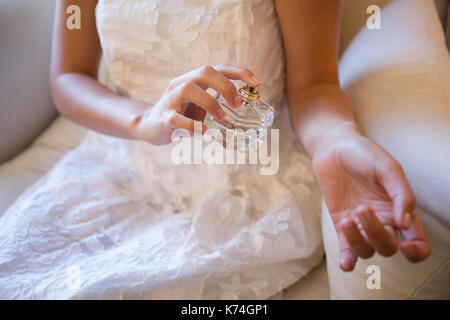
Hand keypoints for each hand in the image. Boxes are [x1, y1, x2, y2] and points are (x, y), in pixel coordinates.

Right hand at [132, 63, 260, 144]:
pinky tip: (202, 131)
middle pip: (204, 72)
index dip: (240, 72)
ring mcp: (171, 99)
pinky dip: (191, 125)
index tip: (257, 82)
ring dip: (210, 103)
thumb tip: (247, 115)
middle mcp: (182, 84)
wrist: (149, 126)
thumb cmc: (181, 115)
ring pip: (188, 88)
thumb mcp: (201, 106)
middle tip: (238, 105)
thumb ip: (219, 105)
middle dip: (225, 85)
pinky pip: (176, 118)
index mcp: (194, 80)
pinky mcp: (163, 117)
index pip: (219, 67)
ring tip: (221, 118)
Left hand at [312, 122, 430, 270]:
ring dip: (358, 241)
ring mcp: (360, 225)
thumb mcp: (388, 169)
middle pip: (388, 248)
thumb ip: (401, 194)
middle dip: (376, 234)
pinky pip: (347, 251)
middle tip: (362, 208)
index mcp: (400, 210)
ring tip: (348, 218)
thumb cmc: (365, 155)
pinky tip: (345, 262)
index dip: (416, 251)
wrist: (334, 147)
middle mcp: (383, 221)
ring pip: (367, 251)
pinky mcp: (341, 223)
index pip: (417, 241)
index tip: (407, 245)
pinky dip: (347, 261)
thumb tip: (404, 224)